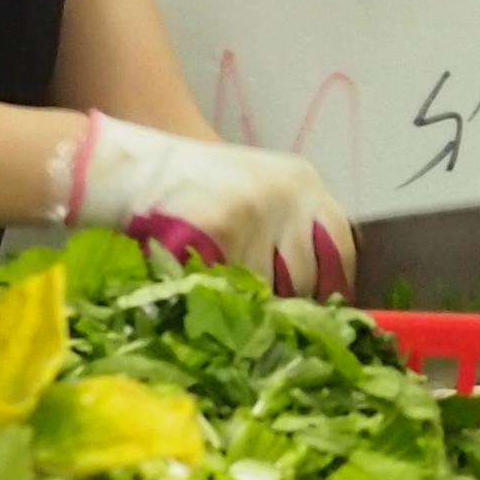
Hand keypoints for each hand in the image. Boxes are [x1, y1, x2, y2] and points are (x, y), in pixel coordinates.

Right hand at [64, 114, 353, 295]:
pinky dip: (219, 296)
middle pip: (308, 277)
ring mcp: (258, 212)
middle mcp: (289, 194)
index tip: (323, 311)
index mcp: (303, 181)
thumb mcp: (258, 192)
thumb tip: (325, 295)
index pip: (342, 247)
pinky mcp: (224, 231)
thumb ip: (291, 229)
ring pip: (270, 290)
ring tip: (222, 291)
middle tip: (259, 307)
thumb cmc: (197, 188)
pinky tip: (202, 285)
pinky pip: (234, 288)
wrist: (137, 168)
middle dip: (286, 301)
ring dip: (250, 303)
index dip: (333, 285)